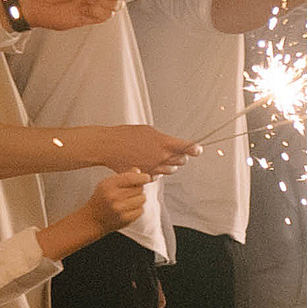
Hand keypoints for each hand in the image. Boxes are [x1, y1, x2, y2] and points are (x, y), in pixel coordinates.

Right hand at [71, 124, 195, 174]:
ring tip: (159, 156)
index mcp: (164, 144)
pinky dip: (157, 171)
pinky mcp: (146, 176)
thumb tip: (175, 144)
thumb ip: (164, 139)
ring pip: (171, 170)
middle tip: (176, 152)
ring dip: (170, 164)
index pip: (188, 148)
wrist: (108, 146)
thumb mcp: (148, 131)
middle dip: (182, 156)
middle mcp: (161, 157)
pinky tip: (149, 163)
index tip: (198, 150)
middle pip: (182, 161)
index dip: (195, 149)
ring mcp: (154, 168)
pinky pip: (158, 176)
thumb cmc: (126, 135)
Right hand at [82, 169, 149, 233]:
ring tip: (129, 200)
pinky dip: (138, 209)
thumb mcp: (107, 184)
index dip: (142, 177)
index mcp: (108, 185)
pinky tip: (128, 209)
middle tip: (130, 192)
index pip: (130, 178)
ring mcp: (120, 209)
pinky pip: (141, 210)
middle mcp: (113, 197)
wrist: (93, 219)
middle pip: (139, 188)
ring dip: (139, 198)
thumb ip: (123, 177)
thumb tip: (138, 171)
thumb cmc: (102, 199)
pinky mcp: (126, 219)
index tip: (147, 177)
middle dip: (138, 188)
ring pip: (142, 198)